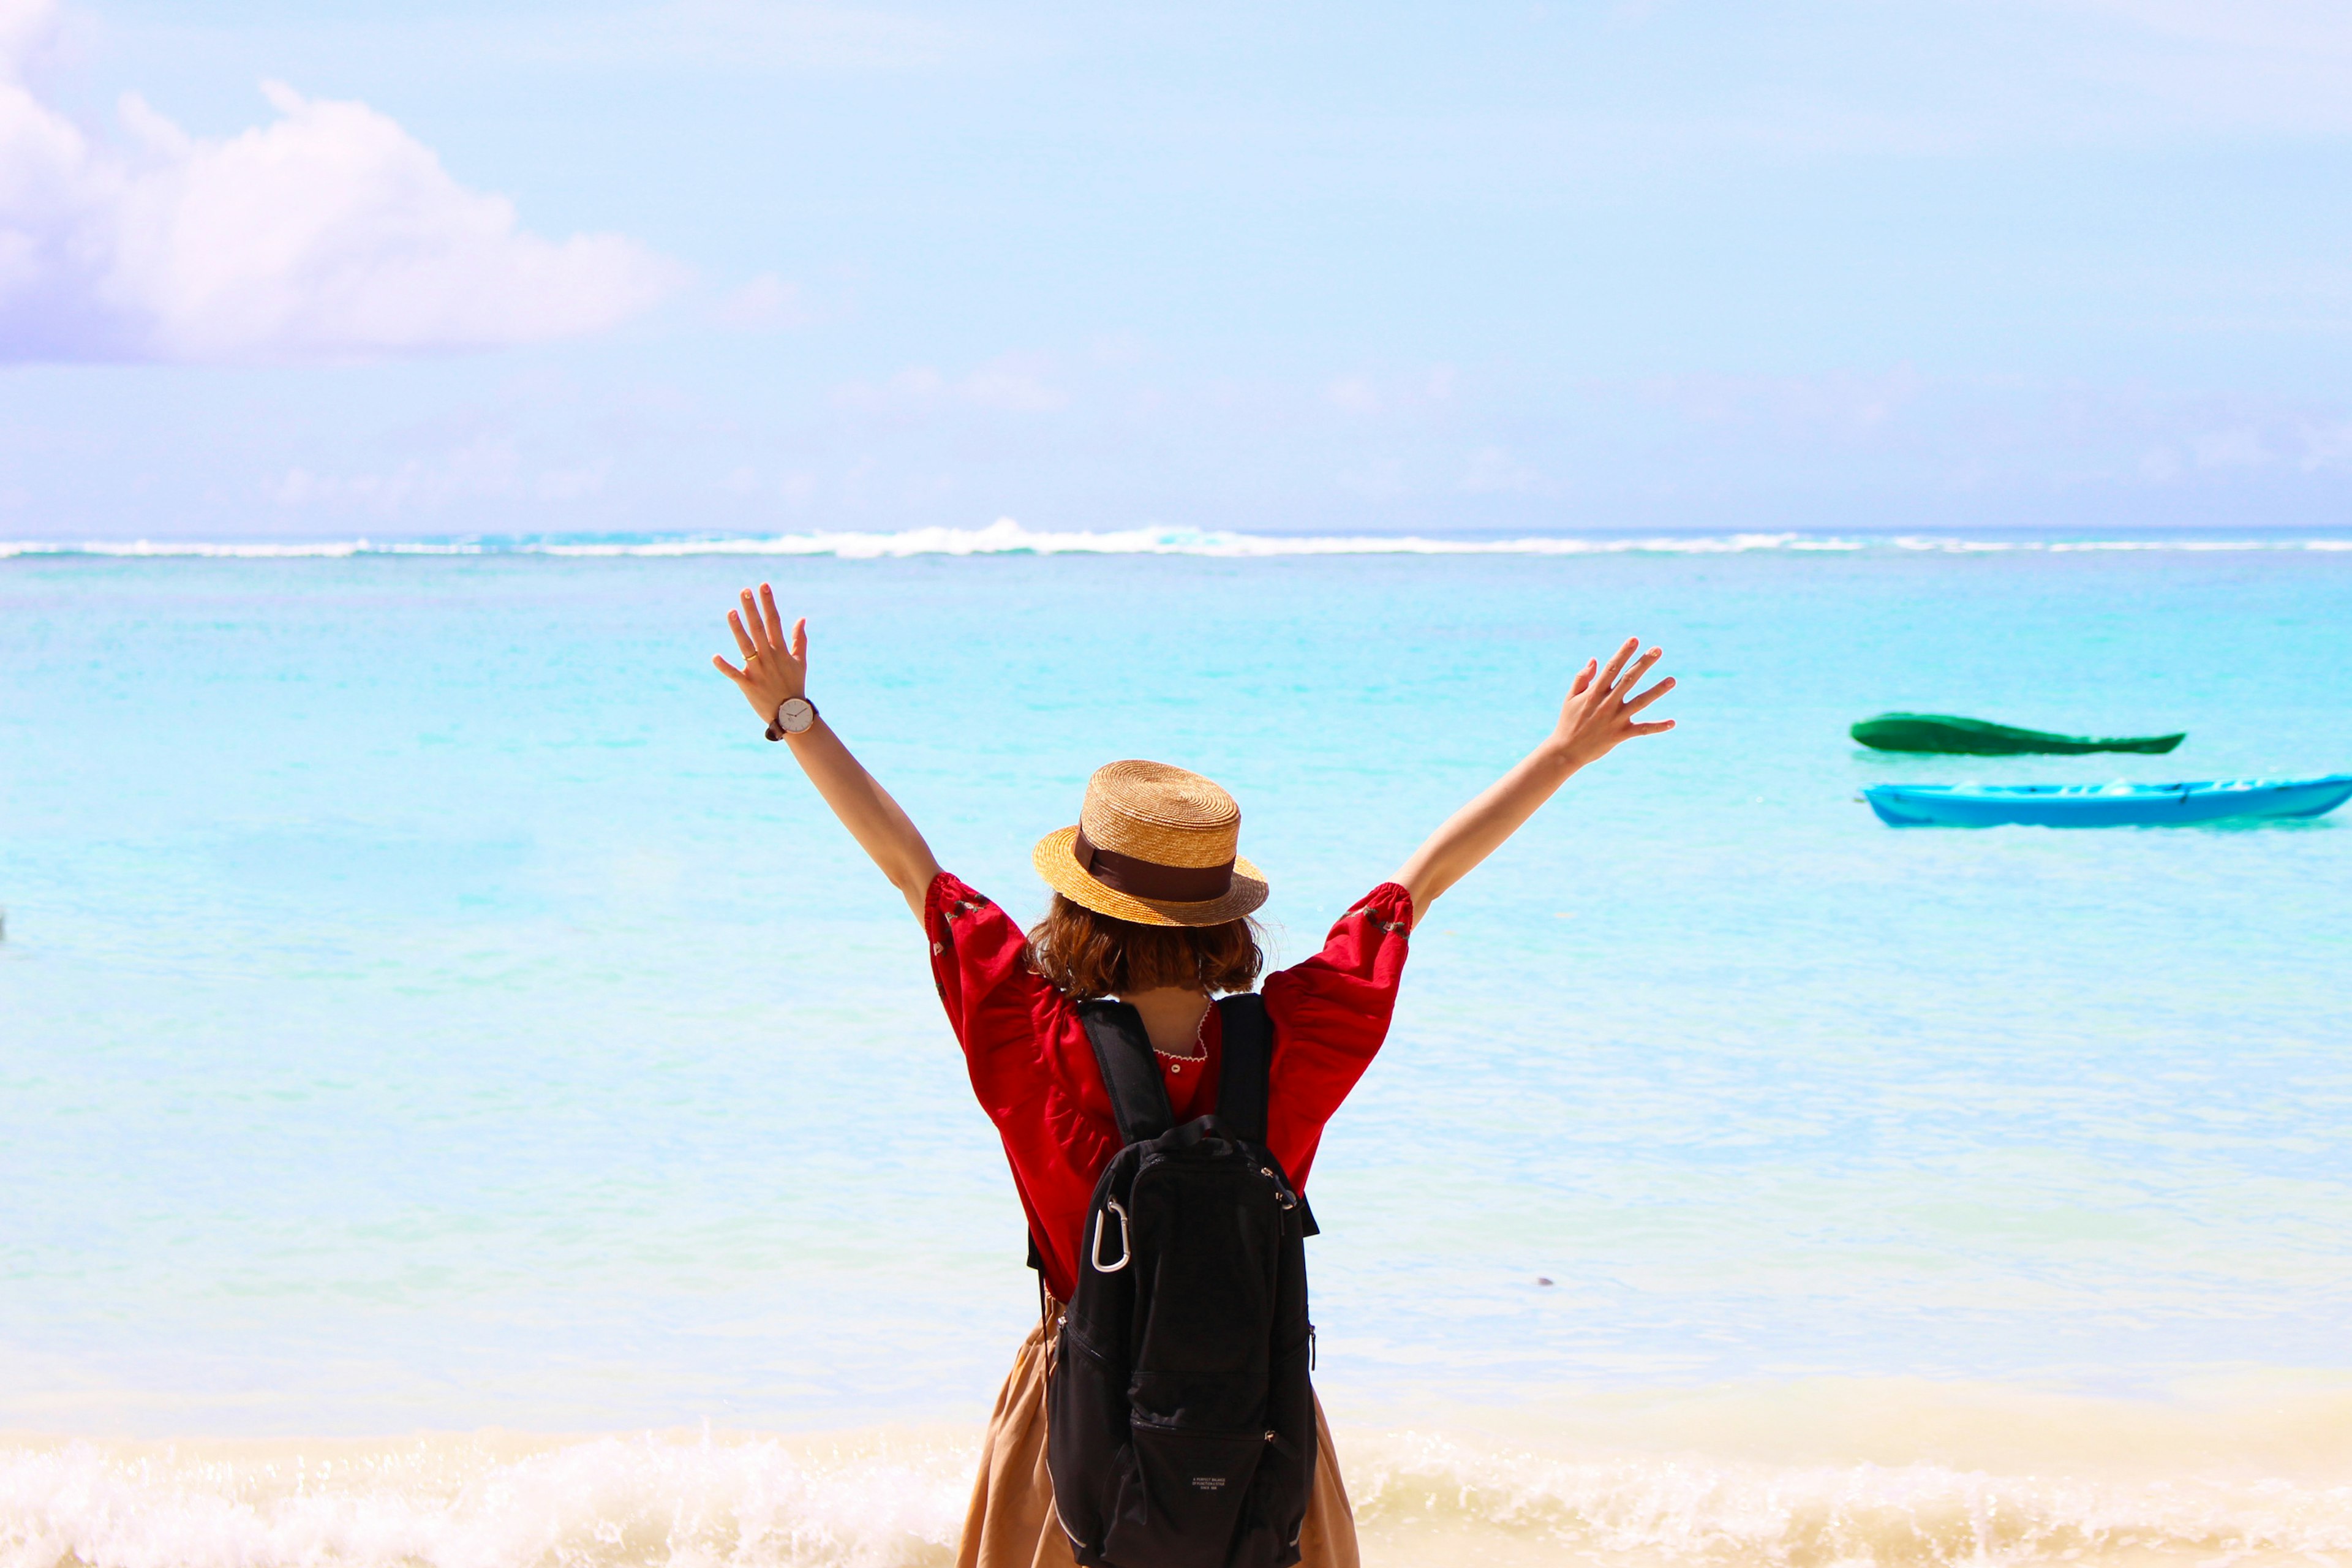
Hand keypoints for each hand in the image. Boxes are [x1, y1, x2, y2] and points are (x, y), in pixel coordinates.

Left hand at [711, 583, 807, 723]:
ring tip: (731, 612)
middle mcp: (769, 658)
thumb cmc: (795, 686)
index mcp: (780, 651)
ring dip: (738, 629)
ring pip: (746, 646)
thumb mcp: (801, 662)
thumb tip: (801, 618)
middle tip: (744, 591)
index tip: (763, 586)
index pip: (774, 621)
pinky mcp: (748, 685)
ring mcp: (758, 671)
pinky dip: (724, 666)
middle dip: (752, 609)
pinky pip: (734, 674)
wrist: (792, 715)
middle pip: (759, 629)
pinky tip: (714, 656)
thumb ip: (799, 639)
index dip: (768, 603)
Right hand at [1549, 637, 1674, 768]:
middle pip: (1629, 680)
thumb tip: (1594, 660)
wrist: (1566, 751)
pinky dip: (1658, 726)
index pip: (1611, 668)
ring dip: (1657, 691)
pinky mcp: (1620, 735)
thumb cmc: (1568, 721)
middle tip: (1658, 649)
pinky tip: (1673, 722)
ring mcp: (1615, 719)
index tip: (1634, 639)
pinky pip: (1643, 730)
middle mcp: (1607, 703)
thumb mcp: (1570, 698)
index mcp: (1594, 692)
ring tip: (1673, 680)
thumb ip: (1582, 678)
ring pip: (1640, 702)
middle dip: (1643, 663)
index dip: (1623, 653)